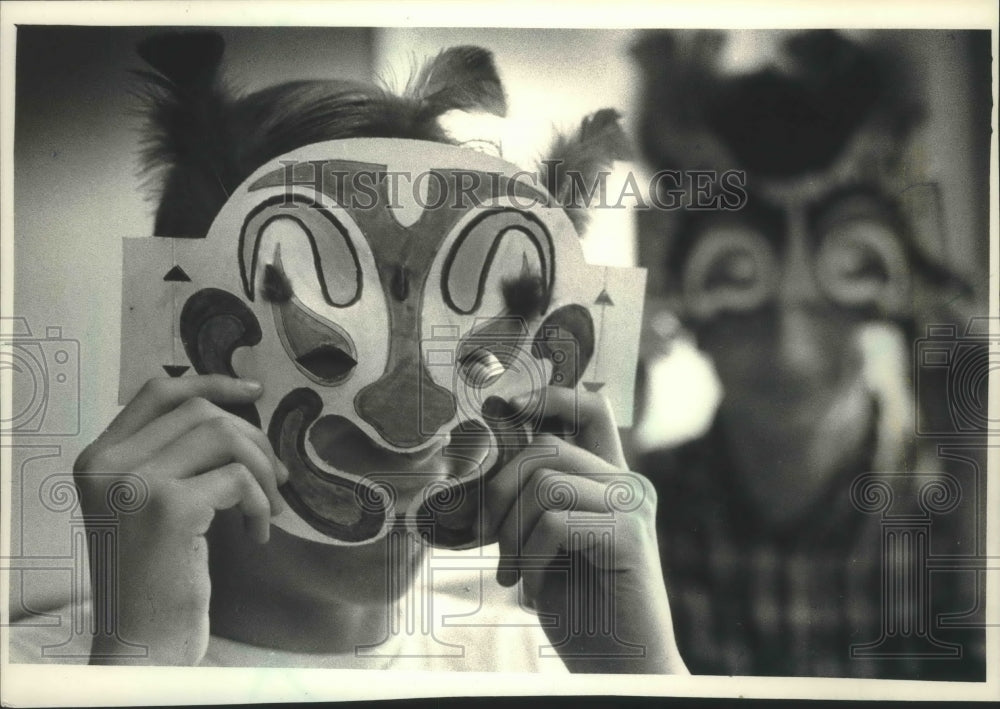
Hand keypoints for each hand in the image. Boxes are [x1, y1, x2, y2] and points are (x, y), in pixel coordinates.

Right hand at [73, 375, 287, 664]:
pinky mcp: (169, 508)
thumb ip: (172, 459)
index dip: (211, 382)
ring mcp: (135, 482)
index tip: (254, 391)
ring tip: (270, 506)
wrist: (140, 642)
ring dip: (261, 470)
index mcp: (99, 457)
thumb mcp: (148, 505)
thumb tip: (237, 419)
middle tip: (277, 477)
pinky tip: (258, 534)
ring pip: (224, 436)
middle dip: (253, 439)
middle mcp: (108, 463)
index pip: (158, 392)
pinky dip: (260, 503)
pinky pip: (238, 479)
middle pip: (202, 413)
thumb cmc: (155, 577)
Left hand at [481, 386, 686, 673]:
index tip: (505, 405)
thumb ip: (532, 490)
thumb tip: (493, 436)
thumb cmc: (578, 603)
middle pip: (546, 448)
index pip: (589, 408)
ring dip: (510, 531)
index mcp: (609, 478)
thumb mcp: (544, 536)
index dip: (548, 396)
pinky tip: (532, 585)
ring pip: (545, 482)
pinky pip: (556, 522)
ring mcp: (633, 506)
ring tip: (510, 571)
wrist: (617, 662)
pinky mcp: (630, 535)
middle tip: (487, 539)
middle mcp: (628, 482)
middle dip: (499, 491)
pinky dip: (529, 555)